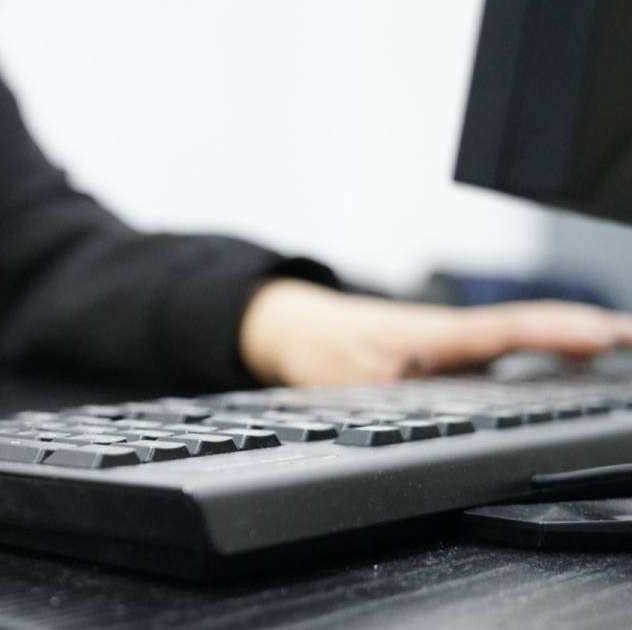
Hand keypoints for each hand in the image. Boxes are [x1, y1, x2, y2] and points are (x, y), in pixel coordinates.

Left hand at [240, 279, 631, 386]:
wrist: (292, 328)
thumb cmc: (321, 350)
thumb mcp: (351, 383)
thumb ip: (394, 398)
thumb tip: (429, 415)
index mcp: (433, 335)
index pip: (506, 330)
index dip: (557, 333)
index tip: (603, 336)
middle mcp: (451, 331)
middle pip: (530, 325)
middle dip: (587, 329)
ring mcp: (453, 337)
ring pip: (525, 330)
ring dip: (577, 334)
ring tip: (627, 340)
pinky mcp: (450, 347)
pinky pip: (513, 339)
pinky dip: (552, 339)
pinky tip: (580, 350)